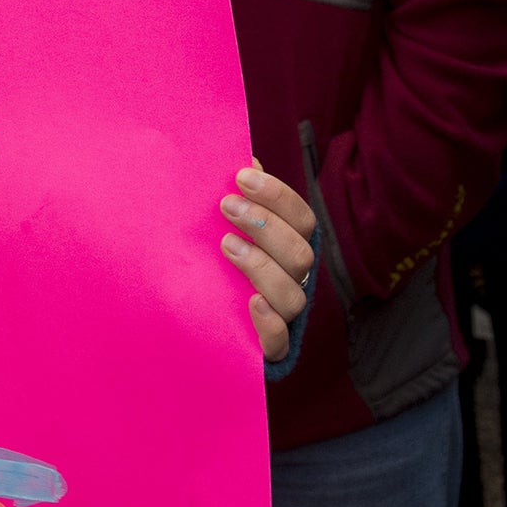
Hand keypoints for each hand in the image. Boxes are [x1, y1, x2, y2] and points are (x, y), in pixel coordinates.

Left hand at [221, 161, 315, 361]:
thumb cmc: (219, 264)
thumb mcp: (227, 228)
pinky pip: (280, 343)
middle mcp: (294, 281)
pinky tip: (252, 303)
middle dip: (265, 226)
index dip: (277, 195)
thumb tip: (243, 157)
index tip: (241, 176)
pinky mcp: (269, 349)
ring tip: (226, 245)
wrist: (204, 327)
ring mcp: (284, 317)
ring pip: (292, 295)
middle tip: (226, 206)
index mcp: (289, 247)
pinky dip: (270, 324)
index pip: (301, 218)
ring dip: (262, 266)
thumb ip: (240, 198)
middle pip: (300, 253)